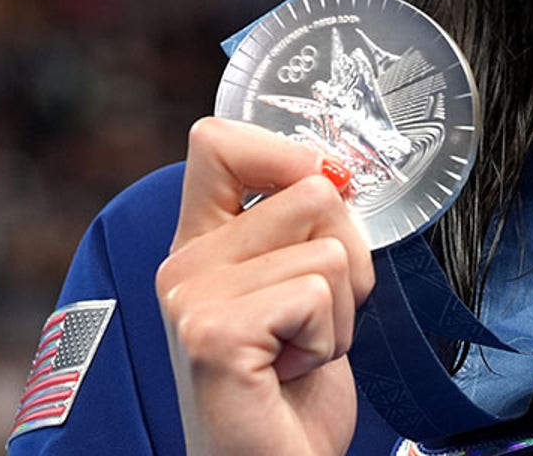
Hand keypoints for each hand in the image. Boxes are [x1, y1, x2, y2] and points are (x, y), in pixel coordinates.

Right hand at [156, 117, 373, 455]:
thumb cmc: (291, 392)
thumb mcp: (298, 289)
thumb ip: (303, 228)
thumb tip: (334, 171)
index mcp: (200, 243)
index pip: (218, 141)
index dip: (286, 154)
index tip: (318, 197)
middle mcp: (184, 264)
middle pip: (311, 189)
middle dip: (348, 257)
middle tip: (312, 319)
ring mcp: (192, 298)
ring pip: (329, 247)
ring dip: (342, 307)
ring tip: (300, 349)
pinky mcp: (213, 334)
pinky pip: (318, 291)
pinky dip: (328, 337)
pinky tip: (291, 371)